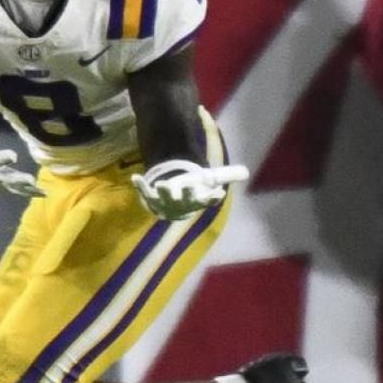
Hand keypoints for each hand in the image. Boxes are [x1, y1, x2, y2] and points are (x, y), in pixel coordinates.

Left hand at [131, 159, 249, 220]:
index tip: (217, 193)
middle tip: (186, 187)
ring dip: (164, 192)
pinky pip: (144, 193)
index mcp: (198, 200)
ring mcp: (166, 202)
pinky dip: (140, 186)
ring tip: (162, 184)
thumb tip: (247, 171)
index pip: (208, 199)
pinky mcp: (151, 199)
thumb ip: (226, 176)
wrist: (172, 210)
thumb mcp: (209, 184)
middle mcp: (183, 203)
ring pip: (165, 197)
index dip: (212, 197)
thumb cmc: (192, 194)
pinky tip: (135, 177)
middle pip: (186, 198)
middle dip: (186, 193)